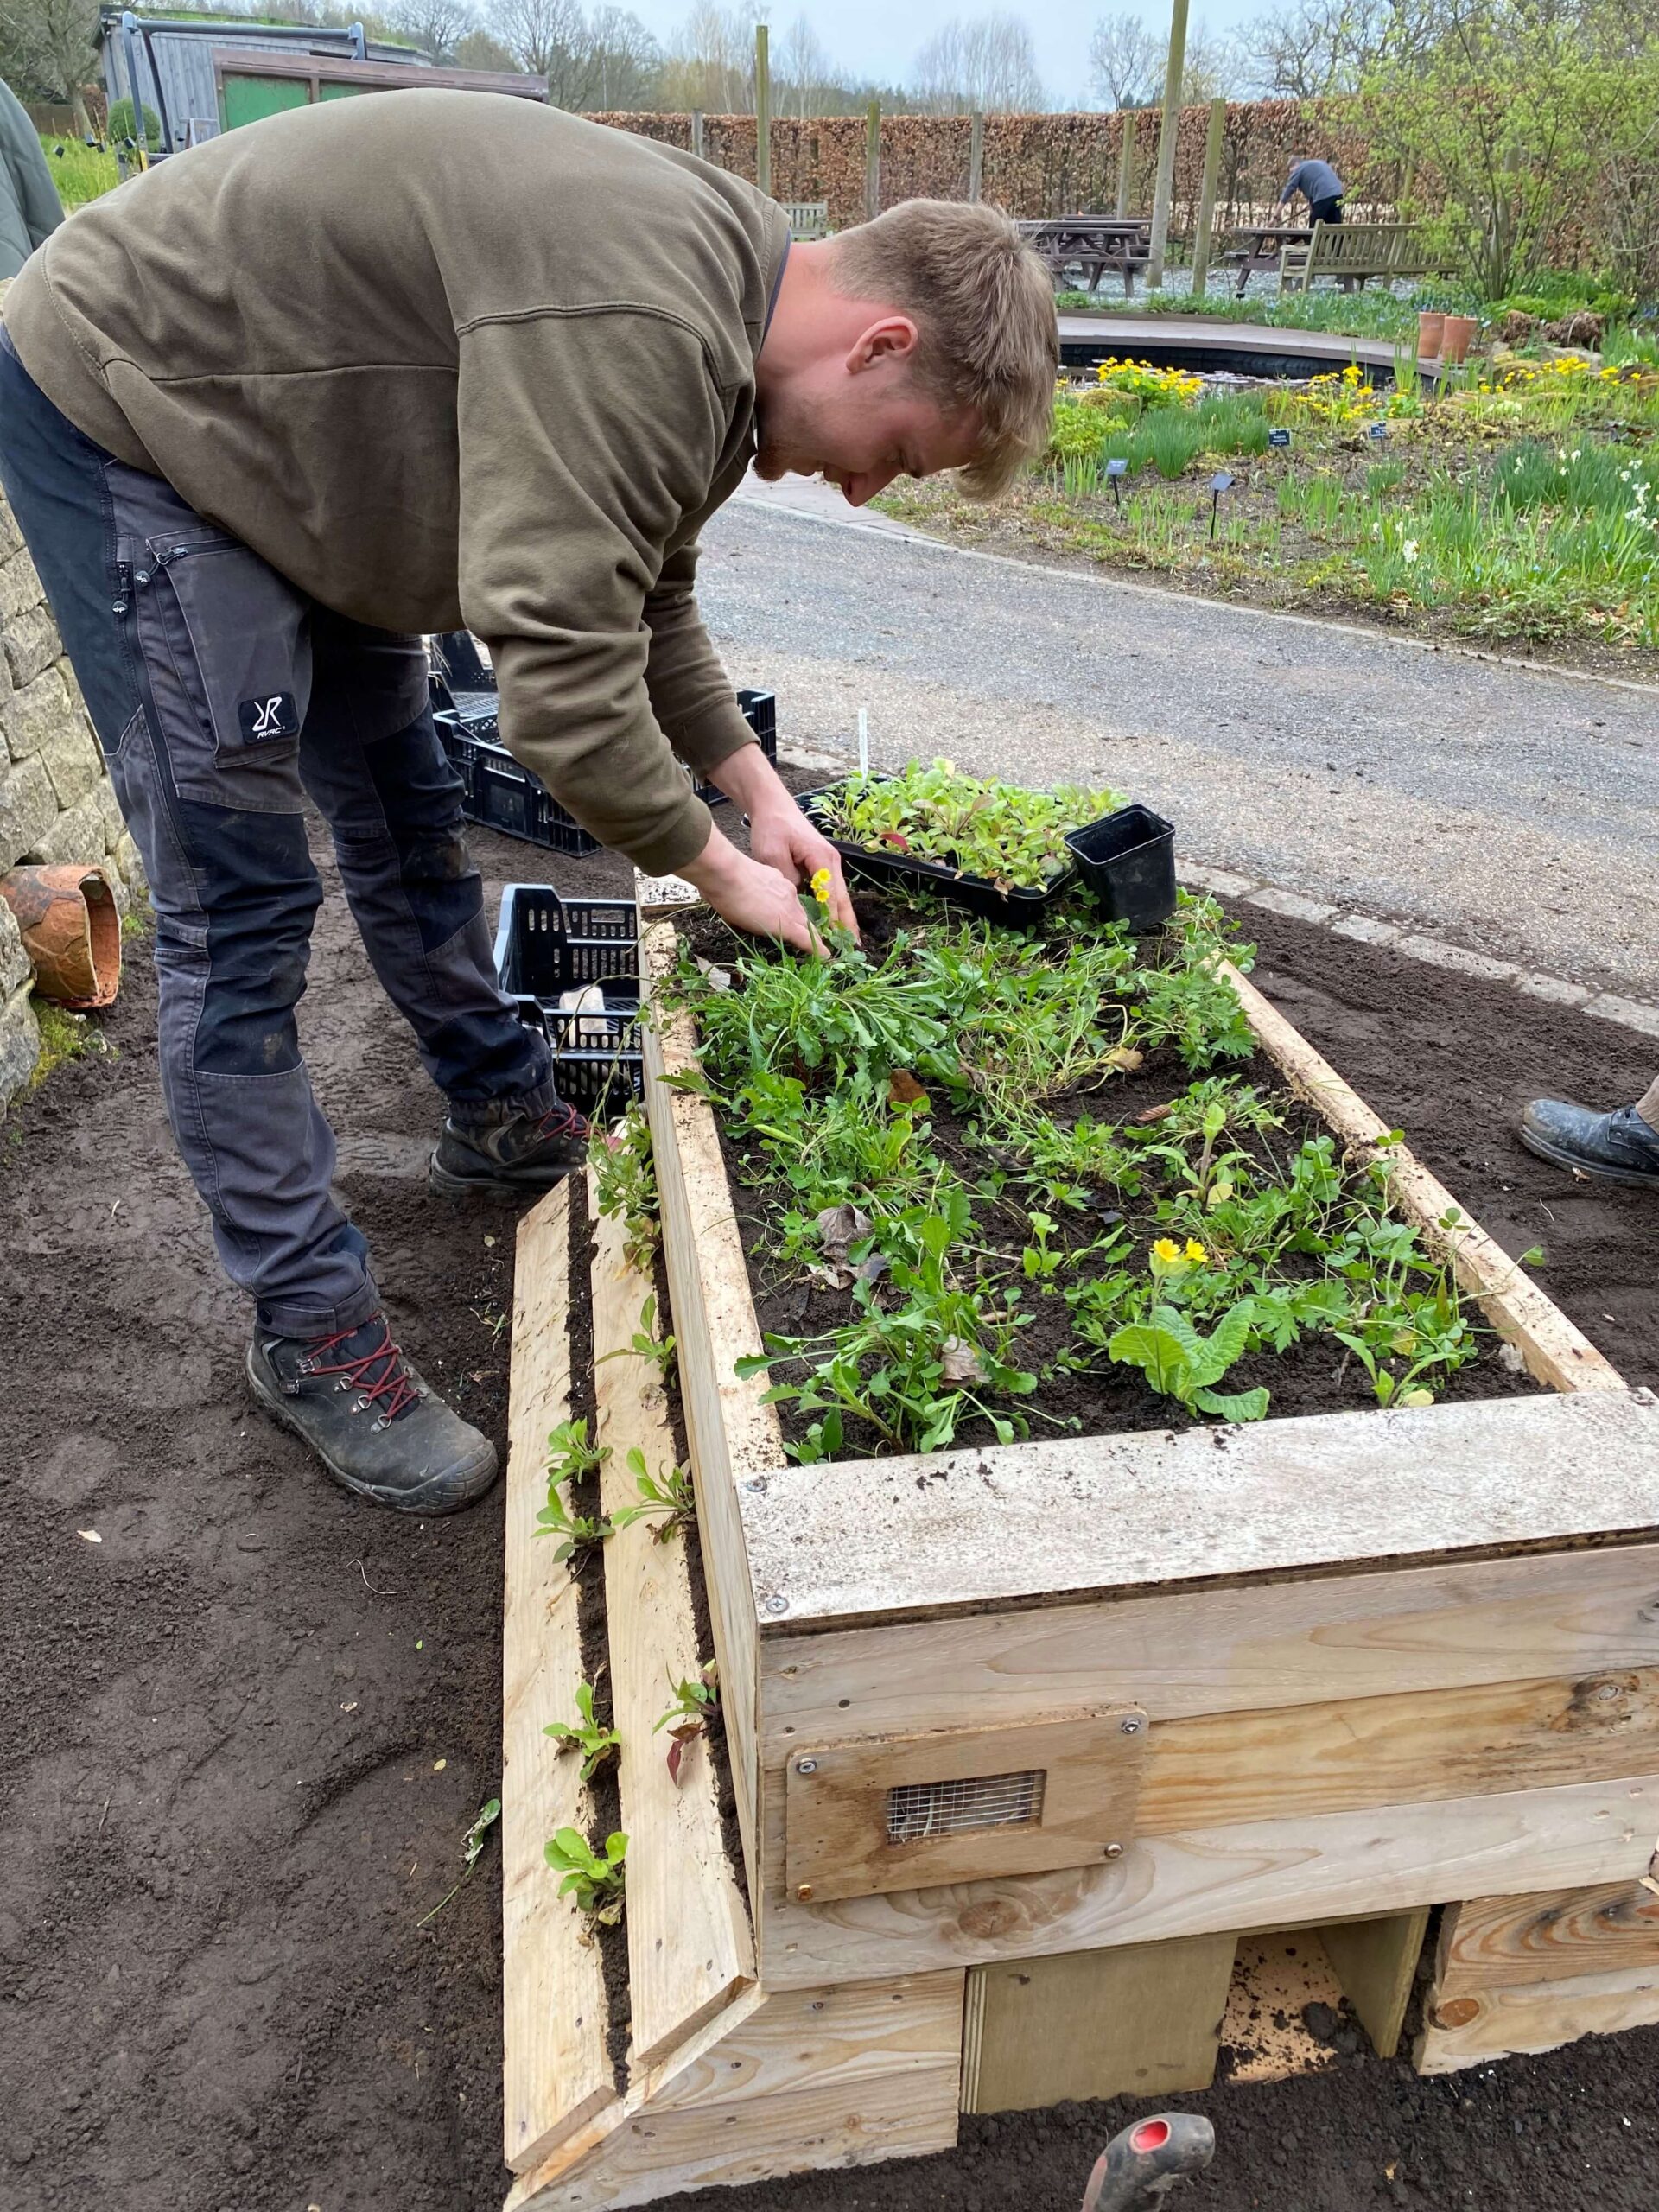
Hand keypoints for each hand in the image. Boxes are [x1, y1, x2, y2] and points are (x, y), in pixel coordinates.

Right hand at [680, 826, 824, 954]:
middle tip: (817, 939)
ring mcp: (789, 908)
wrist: (727, 874)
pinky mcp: (787, 924)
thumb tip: (731, 895)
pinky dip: (818, 949)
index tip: (790, 918)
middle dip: (807, 926)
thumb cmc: (723, 875)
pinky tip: (826, 958)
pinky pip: (808, 939)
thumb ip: (745, 887)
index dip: (791, 911)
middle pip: (801, 913)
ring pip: (806, 925)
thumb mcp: (739, 878)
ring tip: (822, 951)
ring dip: (814, 938)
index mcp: (776, 882)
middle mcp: (788, 893)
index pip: (788, 899)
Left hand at [746, 799, 858, 938]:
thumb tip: (798, 898)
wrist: (773, 807)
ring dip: (844, 918)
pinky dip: (835, 908)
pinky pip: (832, 891)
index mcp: (821, 858)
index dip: (831, 920)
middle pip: (842, 898)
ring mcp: (829, 863)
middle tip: (853, 948)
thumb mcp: (772, 854)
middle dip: (847, 924)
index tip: (832, 941)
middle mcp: (831, 861)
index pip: (830, 896)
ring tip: (850, 942)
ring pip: (840, 896)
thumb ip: (787, 878)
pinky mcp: (823, 865)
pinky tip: (836, 923)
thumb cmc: (772, 828)